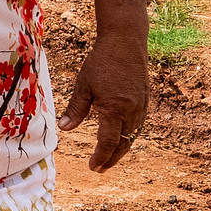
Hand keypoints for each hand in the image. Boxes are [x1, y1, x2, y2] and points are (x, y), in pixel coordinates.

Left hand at [57, 32, 149, 171]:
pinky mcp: (145, 100)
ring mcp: (141, 106)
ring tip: (109, 157)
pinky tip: (121, 136)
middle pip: (124, 144)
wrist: (126, 42)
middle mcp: (132, 111)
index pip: (109, 142)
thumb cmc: (101, 62)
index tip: (93, 167)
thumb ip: (76, 109)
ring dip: (121, 148)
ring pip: (133, 135)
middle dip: (112, 158)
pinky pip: (138, 124)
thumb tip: (65, 130)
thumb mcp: (83, 85)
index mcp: (115, 109)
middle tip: (100, 169)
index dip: (101, 157)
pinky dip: (129, 135)